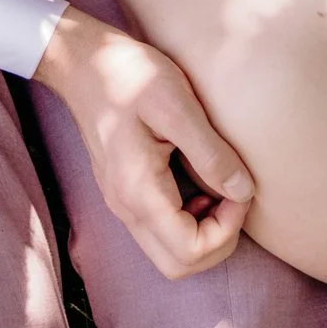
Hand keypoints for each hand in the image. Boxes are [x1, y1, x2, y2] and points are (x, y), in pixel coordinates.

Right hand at [31, 6, 254, 279]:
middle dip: (218, 241)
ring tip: (218, 186)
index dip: (227, 229)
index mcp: (138, 191)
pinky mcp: (125, 193)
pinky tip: (199, 181)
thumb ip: (211, 153)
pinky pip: (161, 230)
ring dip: (204, 231)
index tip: (238, 188)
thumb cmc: (128, 74)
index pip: (190, 252)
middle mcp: (125, 208)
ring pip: (169, 253)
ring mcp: (121, 203)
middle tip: (232, 195)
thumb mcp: (176, 105)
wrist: (83, 61)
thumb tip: (244, 191)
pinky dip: (189, 219)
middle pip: (179, 266)